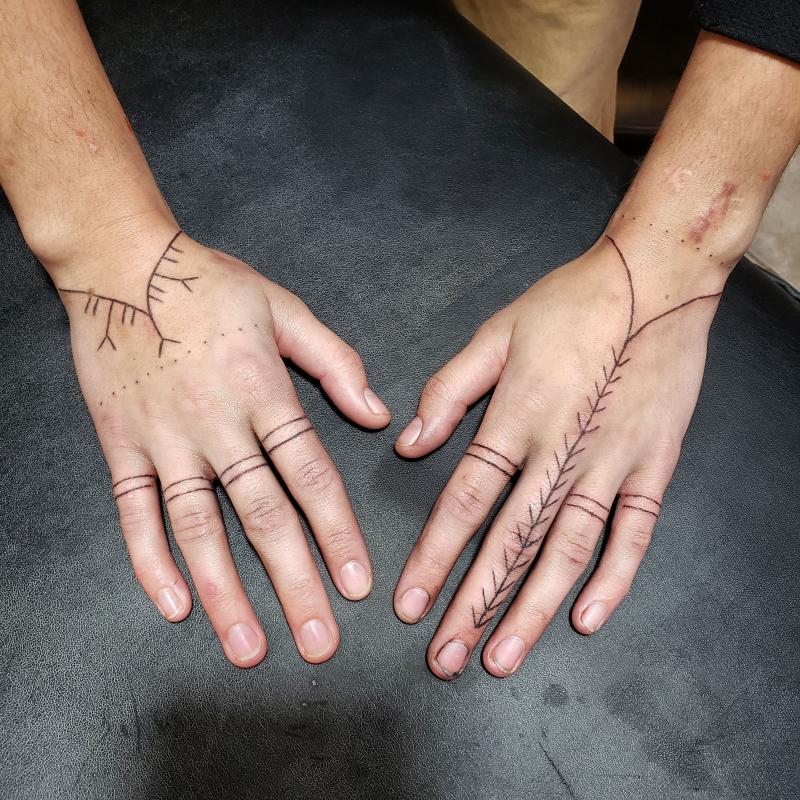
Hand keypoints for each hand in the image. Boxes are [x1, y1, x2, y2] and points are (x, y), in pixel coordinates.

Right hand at [58, 225, 390, 667]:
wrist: (122, 264)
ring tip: (248, 647)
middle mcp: (218, 424)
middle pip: (262, 516)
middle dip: (294, 583)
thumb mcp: (285, 309)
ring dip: (225, 592)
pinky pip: (134, 511)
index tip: (357, 585)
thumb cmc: (210, 284)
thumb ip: (337, 364)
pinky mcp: (121, 445)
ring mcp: (165, 439)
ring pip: (198, 527)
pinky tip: (175, 604)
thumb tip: (379, 416)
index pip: (310, 475)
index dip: (336, 533)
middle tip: (318, 642)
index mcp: (264, 391)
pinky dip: (151, 560)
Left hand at [393, 232, 725, 678]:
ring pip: (568, 549)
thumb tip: (409, 441)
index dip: (435, 556)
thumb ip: (449, 390)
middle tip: (444, 659)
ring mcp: (612, 462)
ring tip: (502, 656)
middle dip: (474, 604)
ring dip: (534, 608)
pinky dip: (613, 577)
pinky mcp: (653, 464)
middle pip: (511, 541)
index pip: (466, 501)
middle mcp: (562, 450)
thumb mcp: (497, 333)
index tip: (411, 605)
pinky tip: (587, 617)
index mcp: (517, 417)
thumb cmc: (570, 303)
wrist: (655, 281)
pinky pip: (635, 531)